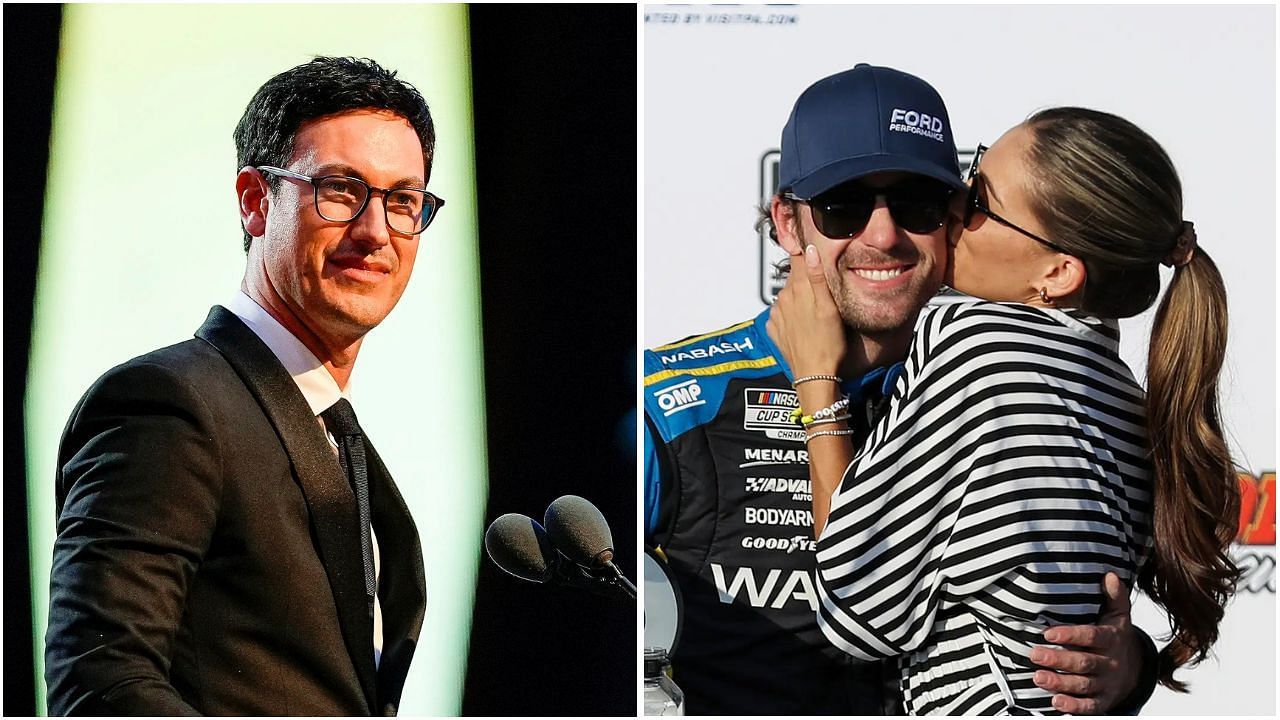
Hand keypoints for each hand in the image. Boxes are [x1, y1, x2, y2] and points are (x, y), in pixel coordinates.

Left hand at [767, 245, 846, 376]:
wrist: (814, 375)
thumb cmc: (828, 344)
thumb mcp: (830, 307)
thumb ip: (818, 277)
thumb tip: (810, 250)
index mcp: (798, 289)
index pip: (798, 258)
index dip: (805, 252)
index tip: (811, 248)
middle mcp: (783, 298)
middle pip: (794, 277)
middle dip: (806, 279)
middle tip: (823, 291)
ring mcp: (777, 313)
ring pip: (789, 295)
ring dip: (799, 297)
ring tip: (816, 310)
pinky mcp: (774, 327)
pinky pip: (783, 313)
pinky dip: (792, 314)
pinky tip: (805, 324)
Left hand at [1030, 573, 1140, 713]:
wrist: (1136, 669)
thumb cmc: (1116, 637)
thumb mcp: (1119, 616)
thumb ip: (1115, 597)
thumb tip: (1110, 575)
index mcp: (1111, 639)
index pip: (1092, 636)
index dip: (1071, 635)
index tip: (1048, 632)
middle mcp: (1109, 663)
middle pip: (1084, 663)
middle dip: (1059, 659)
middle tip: (1035, 655)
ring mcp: (1106, 684)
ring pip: (1084, 685)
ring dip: (1060, 683)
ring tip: (1038, 678)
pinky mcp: (1103, 701)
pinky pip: (1090, 707)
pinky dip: (1074, 707)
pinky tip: (1056, 702)